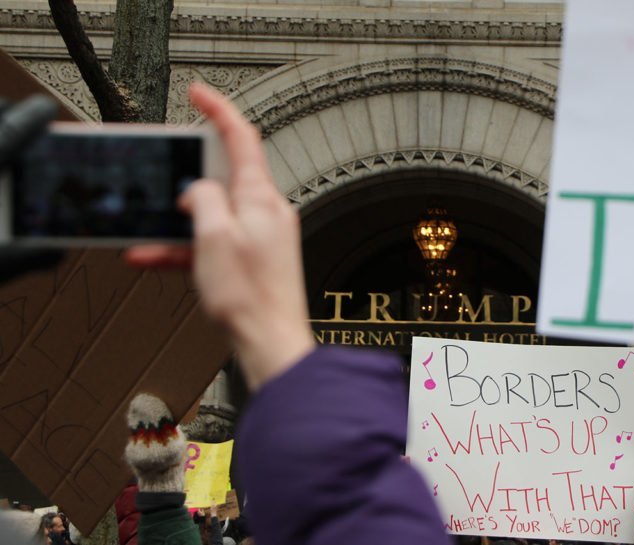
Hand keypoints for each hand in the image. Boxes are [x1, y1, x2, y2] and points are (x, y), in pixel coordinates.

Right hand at [125, 83, 314, 389]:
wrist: (270, 344)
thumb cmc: (250, 296)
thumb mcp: (213, 236)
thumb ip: (202, 200)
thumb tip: (197, 191)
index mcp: (262, 197)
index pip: (242, 138)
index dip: (218, 111)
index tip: (198, 94)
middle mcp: (266, 212)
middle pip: (224, 175)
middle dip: (188, 174)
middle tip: (163, 172)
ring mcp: (260, 237)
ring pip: (212, 213)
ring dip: (178, 219)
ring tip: (148, 227)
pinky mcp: (251, 261)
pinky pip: (212, 243)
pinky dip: (183, 247)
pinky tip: (152, 257)